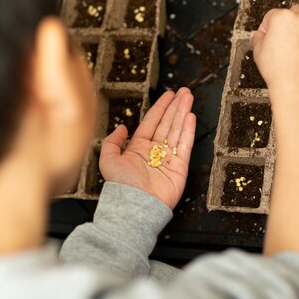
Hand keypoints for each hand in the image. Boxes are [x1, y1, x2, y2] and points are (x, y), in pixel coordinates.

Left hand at [99, 88, 195, 208]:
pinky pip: (185, 145)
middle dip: (176, 107)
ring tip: (189, 98)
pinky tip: (190, 117)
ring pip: (177, 131)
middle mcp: (154, 151)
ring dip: (183, 113)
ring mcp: (168, 159)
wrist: (135, 207)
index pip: (152, 122)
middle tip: (184, 92)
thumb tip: (121, 127)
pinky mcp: (180, 168)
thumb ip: (113, 141)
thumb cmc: (120, 186)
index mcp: (138, 148)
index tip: (168, 95)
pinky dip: (188, 130)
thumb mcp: (108, 160)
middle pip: (167, 123)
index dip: (161, 108)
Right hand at [251, 5, 298, 93]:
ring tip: (297, 37)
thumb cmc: (277, 68)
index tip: (265, 36)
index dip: (266, 27)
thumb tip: (256, 35)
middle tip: (280, 37)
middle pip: (293, 12)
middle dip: (286, 22)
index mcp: (282, 18)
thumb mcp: (258, 51)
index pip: (271, 15)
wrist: (296, 84)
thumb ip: (257, 39)